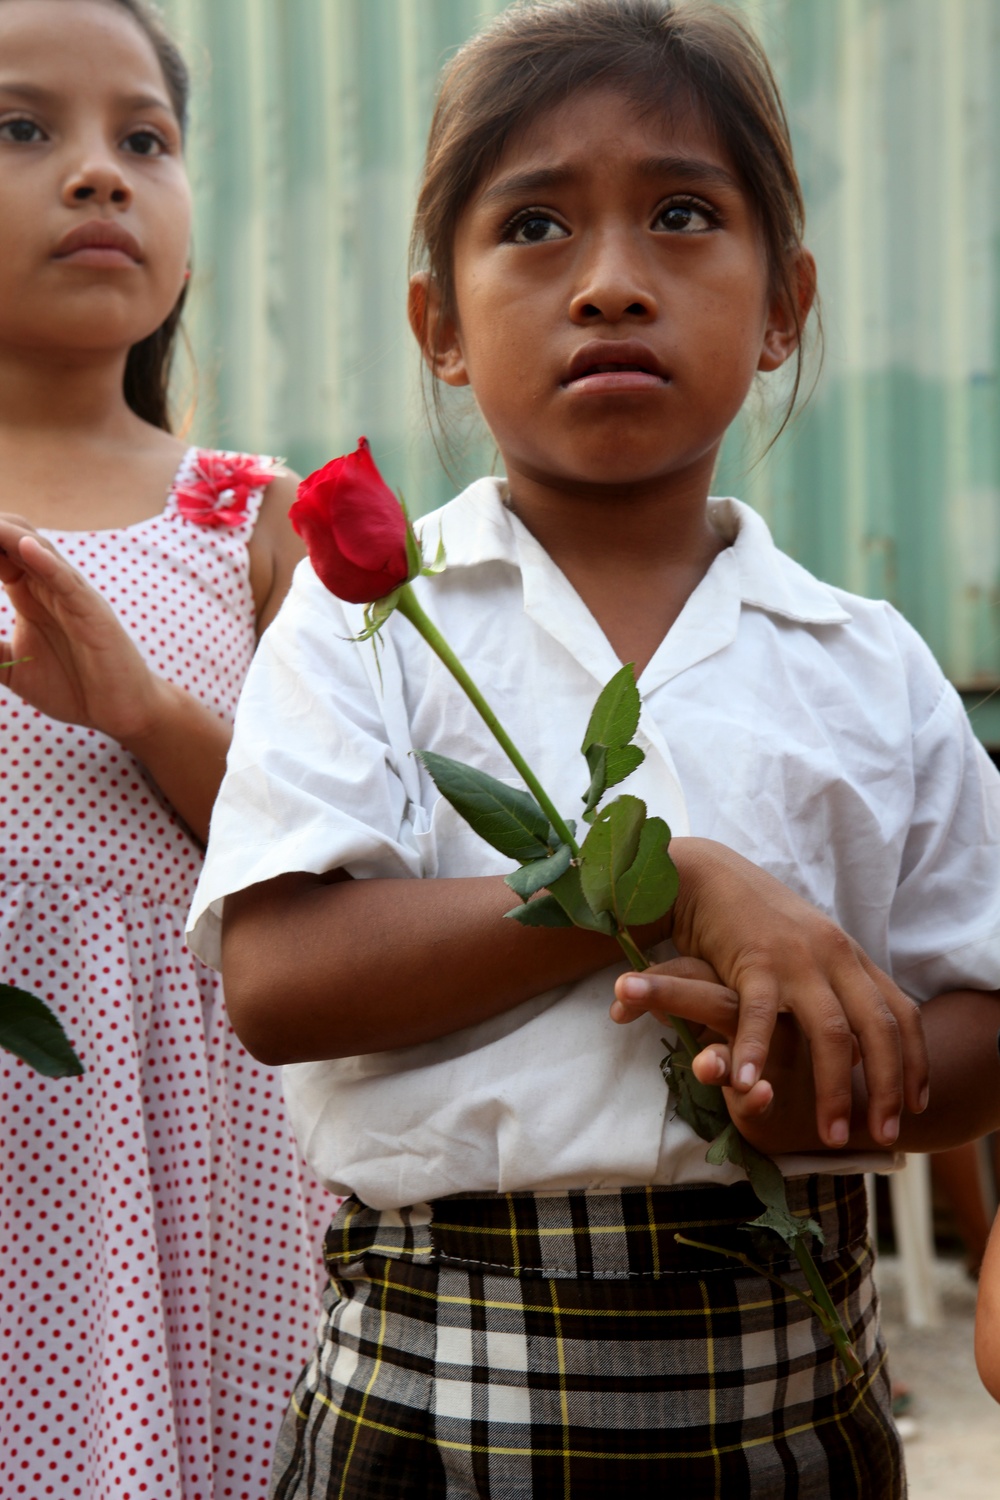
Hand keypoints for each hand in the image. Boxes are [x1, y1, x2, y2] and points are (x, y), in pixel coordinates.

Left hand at [0, 513, 159, 739]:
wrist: (120, 712)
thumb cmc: (74, 687)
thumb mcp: (15, 668)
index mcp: (30, 592)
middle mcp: (50, 586)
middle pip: (13, 538)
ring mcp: (74, 596)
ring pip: (38, 549)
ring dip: (6, 534)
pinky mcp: (93, 614)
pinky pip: (68, 581)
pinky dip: (46, 562)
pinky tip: (24, 547)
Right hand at [611, 837, 928, 1149]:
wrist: (708, 877)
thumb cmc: (756, 923)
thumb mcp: (810, 953)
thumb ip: (837, 993)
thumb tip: (857, 1051)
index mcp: (852, 956)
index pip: (901, 1013)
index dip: (914, 1062)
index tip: (916, 1107)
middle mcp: (835, 955)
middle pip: (877, 1029)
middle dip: (886, 1087)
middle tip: (886, 1135)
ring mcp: (797, 958)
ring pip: (831, 1031)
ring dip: (834, 1089)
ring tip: (833, 1136)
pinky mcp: (753, 959)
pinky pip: (759, 1015)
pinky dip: (755, 1053)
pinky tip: (749, 1087)